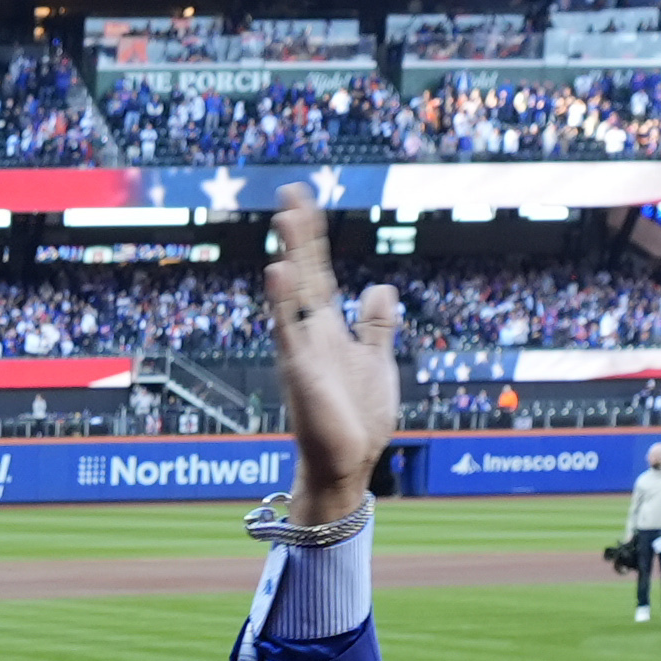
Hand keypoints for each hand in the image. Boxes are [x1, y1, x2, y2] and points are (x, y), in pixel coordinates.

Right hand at [260, 186, 400, 529]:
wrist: (347, 466)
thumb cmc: (358, 421)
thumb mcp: (376, 361)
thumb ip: (376, 326)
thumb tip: (380, 286)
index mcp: (328, 329)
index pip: (319, 271)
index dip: (312, 235)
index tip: (304, 199)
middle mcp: (311, 334)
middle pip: (305, 273)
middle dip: (299, 234)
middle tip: (291, 193)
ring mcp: (304, 351)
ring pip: (294, 295)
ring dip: (290, 256)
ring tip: (285, 220)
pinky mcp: (301, 372)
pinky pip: (289, 330)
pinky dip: (283, 302)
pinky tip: (280, 271)